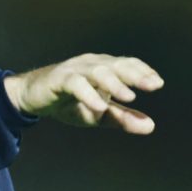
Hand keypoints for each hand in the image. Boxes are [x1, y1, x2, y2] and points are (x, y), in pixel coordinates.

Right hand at [4, 53, 163, 133]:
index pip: (126, 64)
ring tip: (129, 97)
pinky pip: (75, 84)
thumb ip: (123, 118)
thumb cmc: (70, 103)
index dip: (143, 71)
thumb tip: (151, 126)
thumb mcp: (99, 114)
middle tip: (153, 85)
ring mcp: (75, 69)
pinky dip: (88, 94)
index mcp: (103, 68)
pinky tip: (99, 107)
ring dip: (114, 84)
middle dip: (135, 74)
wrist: (33, 98)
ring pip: (97, 71)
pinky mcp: (59, 79)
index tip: (158, 83)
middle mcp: (91, 64)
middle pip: (116, 65)